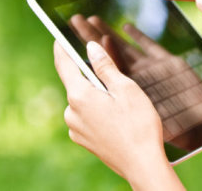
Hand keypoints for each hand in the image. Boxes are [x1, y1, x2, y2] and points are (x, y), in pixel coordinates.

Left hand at [54, 39, 175, 186]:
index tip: (59, 37)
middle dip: (91, 76)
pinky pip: (87, 117)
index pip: (64, 65)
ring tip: (121, 102)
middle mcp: (71, 113)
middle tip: (111, 74)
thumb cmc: (138, 125)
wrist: (142, 164)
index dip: (61, 48)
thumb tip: (90, 48)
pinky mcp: (83, 140)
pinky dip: (98, 111)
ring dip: (97, 95)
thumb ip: (105, 67)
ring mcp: (76, 129)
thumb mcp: (126, 89)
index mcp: (79, 96)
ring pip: (83, 102)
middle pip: (77, 84)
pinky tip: (118, 117)